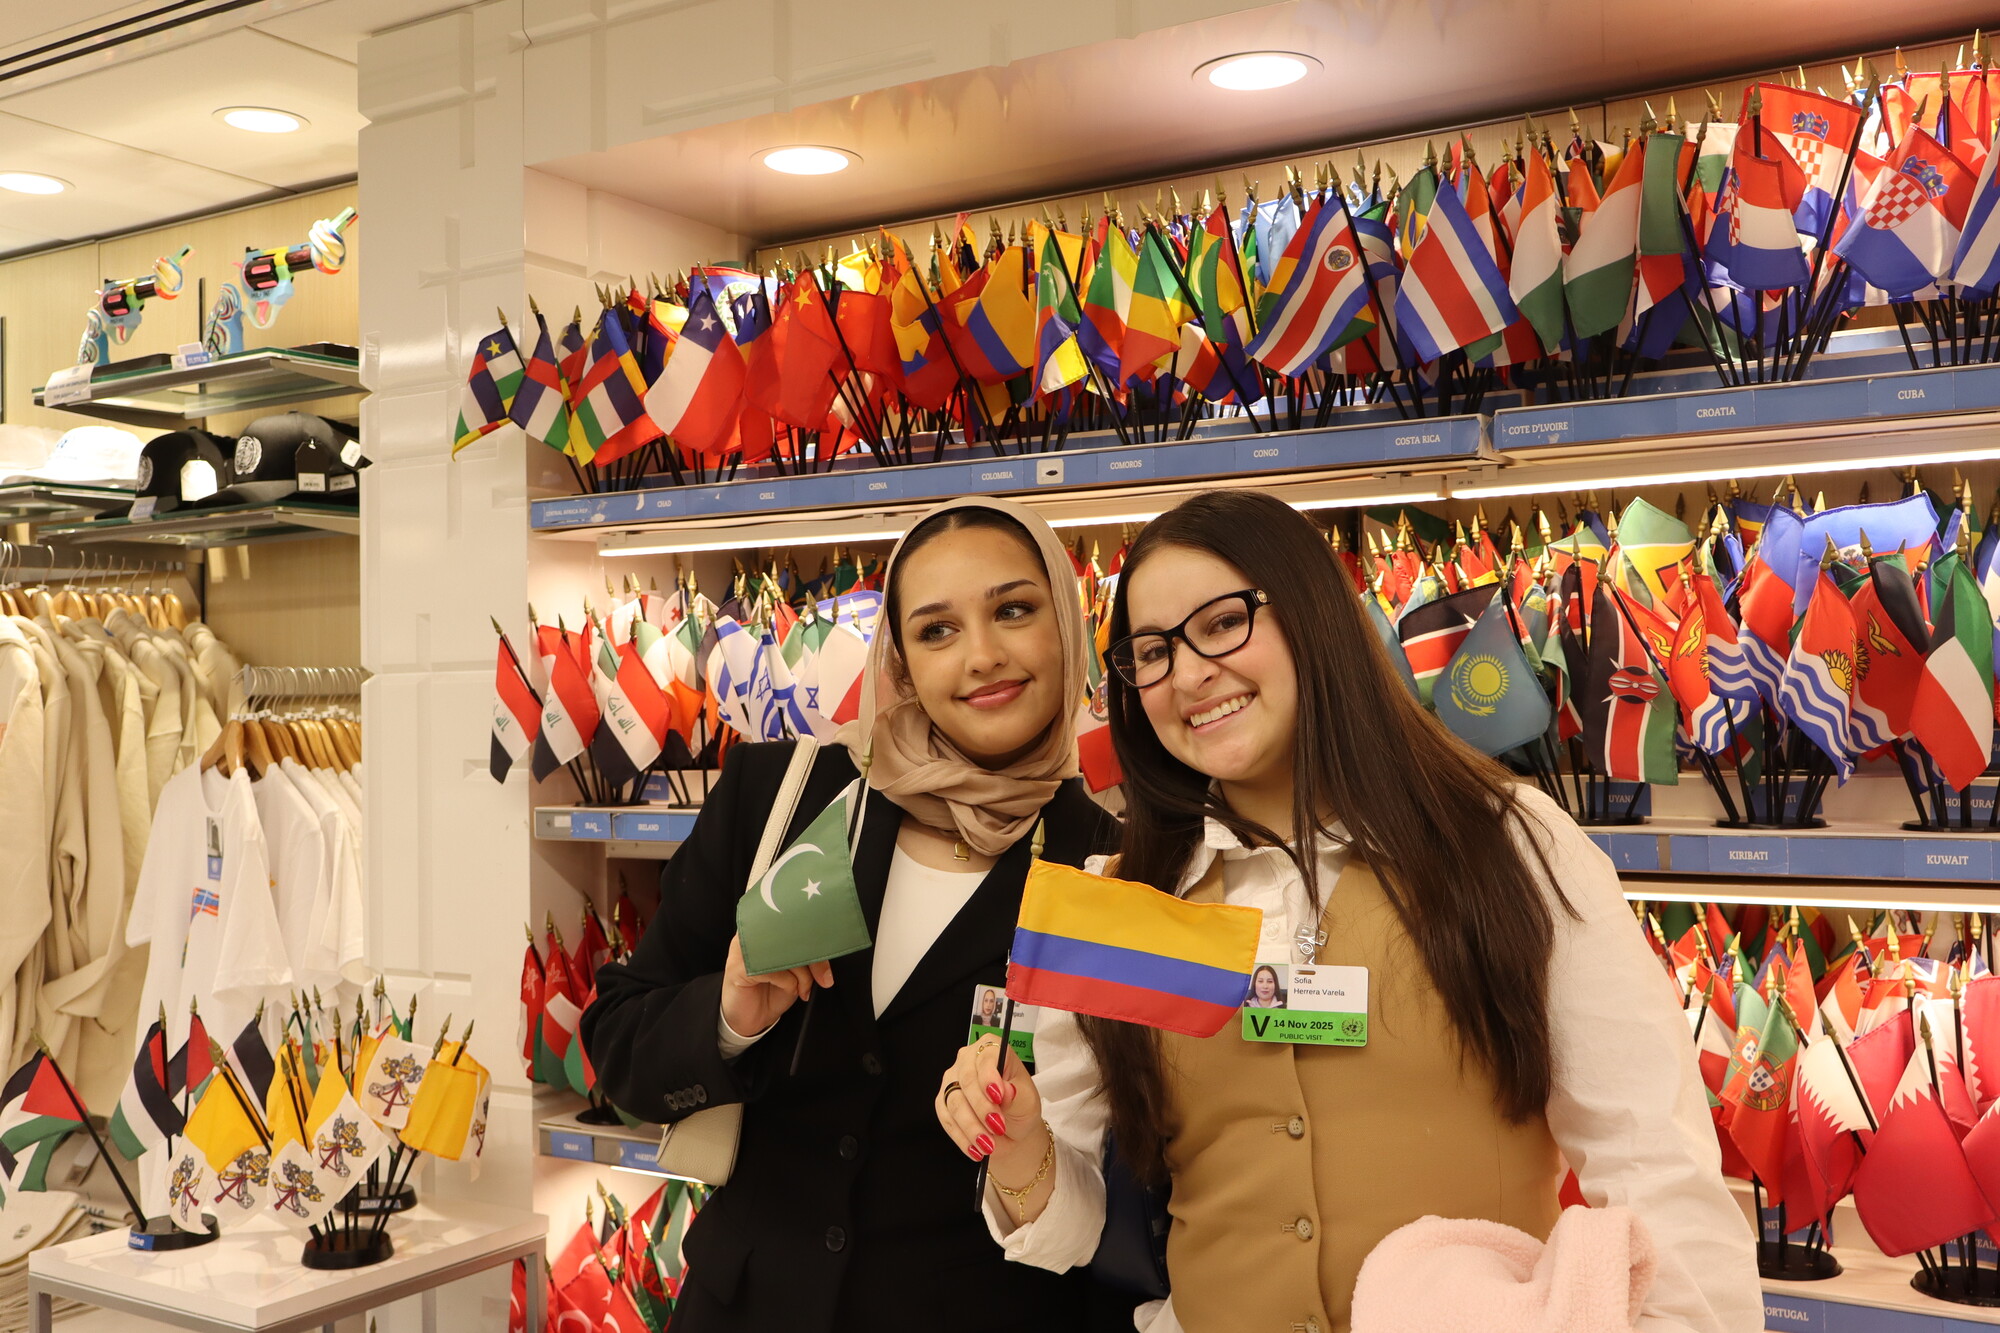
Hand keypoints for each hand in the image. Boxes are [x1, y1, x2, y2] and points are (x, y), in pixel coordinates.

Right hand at [719, 934, 833, 1037]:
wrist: (751, 1019)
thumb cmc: (773, 990)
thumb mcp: (797, 970)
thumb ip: (808, 955)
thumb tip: (829, 949)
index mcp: (765, 926)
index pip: (794, 921)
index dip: (815, 935)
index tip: (830, 949)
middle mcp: (752, 933)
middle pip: (792, 935)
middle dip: (814, 959)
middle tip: (824, 977)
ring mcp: (743, 950)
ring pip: (786, 953)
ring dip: (803, 975)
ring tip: (803, 988)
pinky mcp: (738, 968)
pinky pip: (775, 971)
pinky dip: (789, 983)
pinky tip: (789, 990)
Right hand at [936, 1034, 1042, 1180]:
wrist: (1011, 1129)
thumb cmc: (1020, 1107)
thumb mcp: (1027, 1101)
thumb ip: (1016, 1095)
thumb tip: (1006, 1090)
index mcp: (993, 1050)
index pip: (986, 1056)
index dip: (990, 1075)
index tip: (998, 1096)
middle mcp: (969, 1060)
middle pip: (967, 1079)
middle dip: (982, 1107)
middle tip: (997, 1127)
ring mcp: (953, 1080)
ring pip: (954, 1102)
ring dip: (972, 1126)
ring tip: (989, 1145)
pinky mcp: (943, 1102)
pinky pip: (946, 1119)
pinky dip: (961, 1137)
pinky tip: (975, 1149)